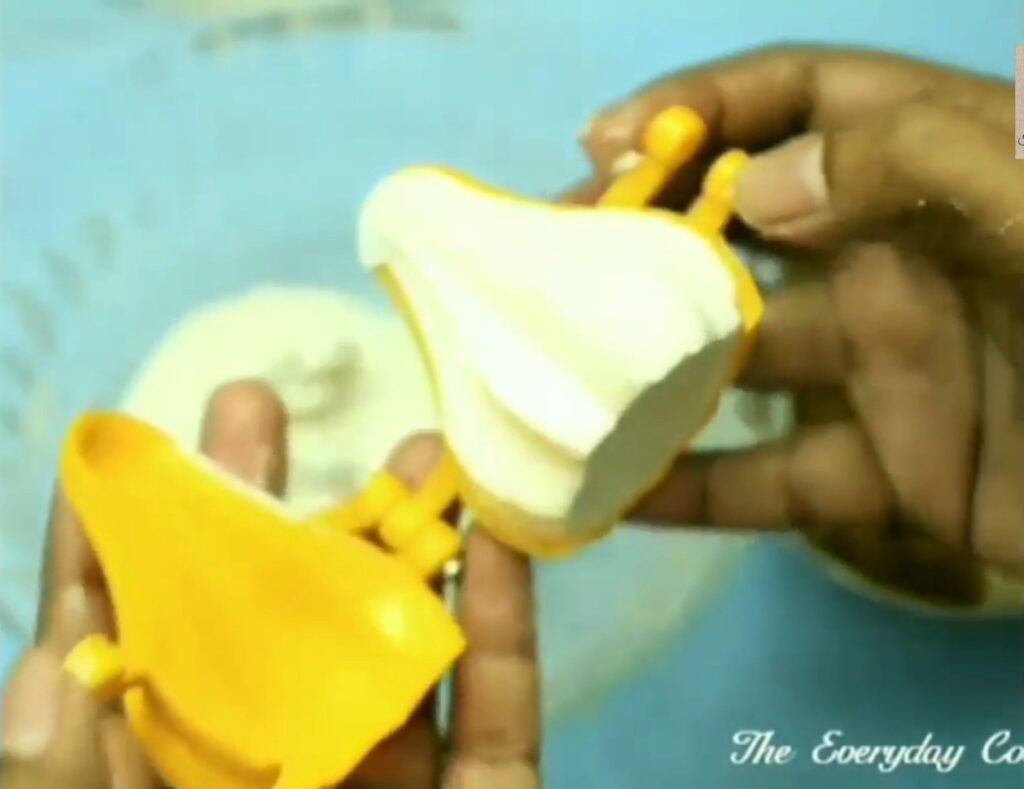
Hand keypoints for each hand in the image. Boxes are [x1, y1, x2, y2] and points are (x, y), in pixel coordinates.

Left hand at [2, 381, 539, 787]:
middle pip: (264, 622)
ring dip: (408, 546)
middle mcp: (281, 767)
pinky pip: (501, 712)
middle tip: (253, 403)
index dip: (118, 553)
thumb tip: (42, 669)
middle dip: (257, 508)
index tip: (120, 452)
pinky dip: (508, 625)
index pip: (130, 656)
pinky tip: (506, 538)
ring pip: (399, 648)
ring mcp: (390, 782)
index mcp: (174, 780)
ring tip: (421, 445)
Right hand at [577, 47, 1021, 604]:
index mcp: (941, 165)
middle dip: (641, 237)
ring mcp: (888, 365)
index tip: (608, 145)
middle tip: (549, 265)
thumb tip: (756, 188)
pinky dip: (695, 493)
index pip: (801, 95)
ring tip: (553, 382)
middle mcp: (896, 253)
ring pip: (738, 363)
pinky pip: (774, 480)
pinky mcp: (892, 468)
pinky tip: (615, 497)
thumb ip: (914, 159)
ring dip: (646, 372)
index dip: (701, 103)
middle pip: (741, 229)